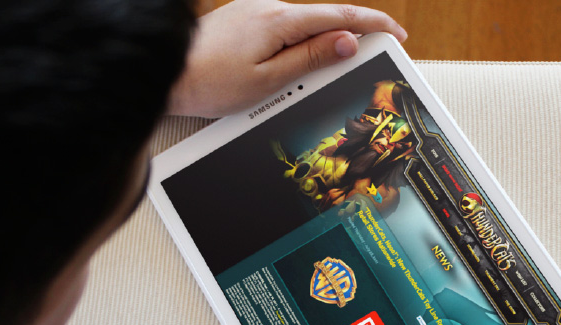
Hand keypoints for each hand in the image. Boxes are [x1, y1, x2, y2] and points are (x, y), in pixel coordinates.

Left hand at [167, 0, 406, 116]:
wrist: (164, 72)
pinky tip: (296, 66)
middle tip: (370, 60)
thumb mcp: (268, 80)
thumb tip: (346, 43)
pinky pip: (283, 28)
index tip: (396, 34)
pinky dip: (299, 44)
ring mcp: (254, 10)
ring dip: (321, 44)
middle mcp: (267, 6)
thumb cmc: (209, 82)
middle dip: (350, 38)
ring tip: (326, 74)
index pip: (341, 16)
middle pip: (324, 19)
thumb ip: (310, 60)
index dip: (374, 24)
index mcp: (279, 20)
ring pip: (303, 26)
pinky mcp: (244, 19)